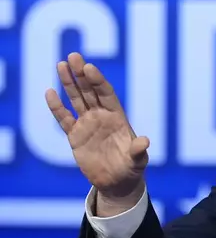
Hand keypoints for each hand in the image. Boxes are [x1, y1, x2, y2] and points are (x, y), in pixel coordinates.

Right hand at [45, 53, 148, 208]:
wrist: (117, 182)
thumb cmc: (131, 168)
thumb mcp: (137, 160)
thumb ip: (138, 150)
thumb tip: (145, 142)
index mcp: (117, 117)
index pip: (106, 94)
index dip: (98, 81)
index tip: (89, 67)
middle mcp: (101, 116)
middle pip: (90, 91)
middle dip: (81, 74)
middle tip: (73, 56)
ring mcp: (87, 124)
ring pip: (76, 99)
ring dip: (68, 83)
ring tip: (61, 64)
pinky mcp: (75, 136)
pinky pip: (64, 119)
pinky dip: (56, 107)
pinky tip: (49, 92)